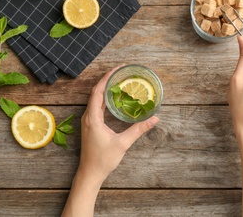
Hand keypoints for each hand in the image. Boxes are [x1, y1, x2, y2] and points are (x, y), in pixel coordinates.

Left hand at [78, 66, 159, 182]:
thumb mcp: (123, 144)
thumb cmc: (103, 160)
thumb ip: (138, 130)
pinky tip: (114, 97)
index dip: (107, 77)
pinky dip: (105, 98)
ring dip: (106, 88)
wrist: (90, 173)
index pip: (98, 91)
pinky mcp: (91, 125)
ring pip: (96, 98)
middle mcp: (88, 116)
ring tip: (119, 80)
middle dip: (108, 79)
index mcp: (93, 118)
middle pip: (96, 91)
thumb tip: (154, 119)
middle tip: (121, 71)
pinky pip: (97, 106)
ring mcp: (88, 120)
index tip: (118, 68)